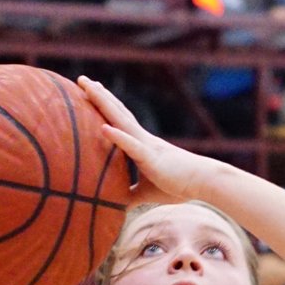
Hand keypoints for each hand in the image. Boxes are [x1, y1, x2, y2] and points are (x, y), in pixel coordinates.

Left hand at [77, 76, 215, 204]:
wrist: (203, 182)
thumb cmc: (179, 186)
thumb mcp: (149, 193)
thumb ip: (132, 196)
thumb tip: (117, 205)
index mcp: (141, 145)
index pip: (119, 121)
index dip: (104, 106)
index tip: (88, 92)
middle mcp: (142, 139)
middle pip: (116, 112)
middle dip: (98, 95)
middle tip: (81, 79)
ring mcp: (146, 146)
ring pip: (121, 120)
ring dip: (103, 103)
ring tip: (87, 88)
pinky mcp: (151, 159)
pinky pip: (132, 146)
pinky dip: (118, 137)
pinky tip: (104, 128)